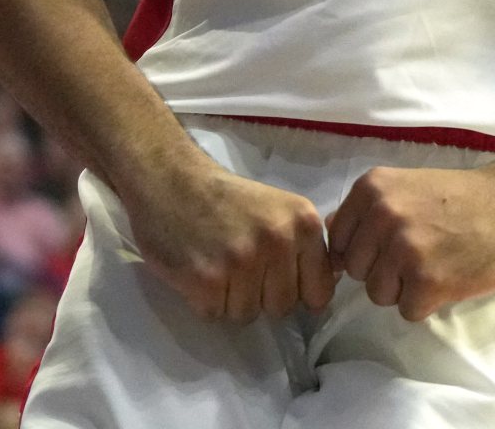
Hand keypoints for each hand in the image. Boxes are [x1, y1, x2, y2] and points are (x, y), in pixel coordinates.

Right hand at [122, 159, 333, 322]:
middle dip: (260, 296)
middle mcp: (278, 241)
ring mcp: (242, 261)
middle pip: (282, 308)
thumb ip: (303, 247)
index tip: (276, 278)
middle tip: (237, 265)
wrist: (169, 179)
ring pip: (247, 315)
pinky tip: (197, 270)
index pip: (320, 291)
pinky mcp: (206, 279)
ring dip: (230, 300)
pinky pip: (214, 314)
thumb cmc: (224, 198)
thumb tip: (325, 289)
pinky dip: (203, 300)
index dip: (297, 292)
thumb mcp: (278, 210)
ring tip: (215, 264)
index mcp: (303, 223)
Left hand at [327, 163, 494, 321]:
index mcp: (371, 189)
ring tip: (436, 265)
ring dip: (405, 290)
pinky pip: (407, 311)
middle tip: (423, 254)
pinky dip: (428, 303)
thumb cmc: (463, 197)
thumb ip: (368, 210)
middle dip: (384, 271)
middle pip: (357, 272)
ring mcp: (403, 249)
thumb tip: (330, 232)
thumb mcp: (406, 187)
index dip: (366, 251)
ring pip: (379, 295)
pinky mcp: (426, 281)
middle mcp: (381, 215)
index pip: (339, 242)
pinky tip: (450, 278)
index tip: (395, 244)